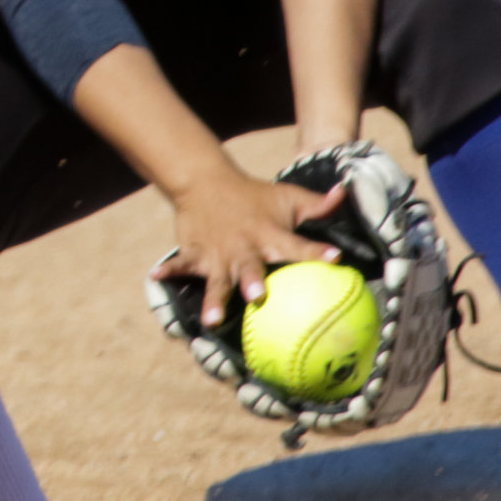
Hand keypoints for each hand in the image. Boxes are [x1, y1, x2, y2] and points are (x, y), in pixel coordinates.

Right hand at [149, 167, 341, 327]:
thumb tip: (345, 194)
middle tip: (257, 297)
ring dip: (213, 298)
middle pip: (249, 267)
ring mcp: (217, 252)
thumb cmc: (255, 196)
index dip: (316, 252)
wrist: (207, 180)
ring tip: (212, 320)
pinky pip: (181, 265)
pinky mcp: (195, 252)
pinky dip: (168, 271)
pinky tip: (155, 279)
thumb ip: (318, 205)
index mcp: (270, 234)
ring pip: (216, 279)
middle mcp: (244, 246)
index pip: (298, 245)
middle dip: (252, 282)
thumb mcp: (288, 197)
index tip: (336, 259)